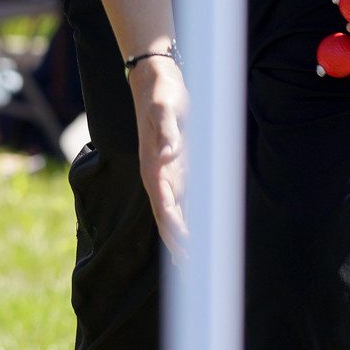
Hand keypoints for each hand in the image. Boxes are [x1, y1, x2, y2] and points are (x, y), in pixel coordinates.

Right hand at [130, 56, 189, 259]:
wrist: (154, 79)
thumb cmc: (162, 93)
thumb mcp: (165, 108)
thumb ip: (166, 132)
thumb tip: (166, 155)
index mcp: (153, 164)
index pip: (163, 205)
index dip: (174, 229)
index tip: (186, 249)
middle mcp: (157, 173)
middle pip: (165, 216)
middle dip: (177, 242)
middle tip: (194, 269)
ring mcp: (166, 172)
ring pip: (172, 212)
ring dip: (181, 236)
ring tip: (193, 262)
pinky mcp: (175, 167)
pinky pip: (180, 200)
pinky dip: (186, 219)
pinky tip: (195, 233)